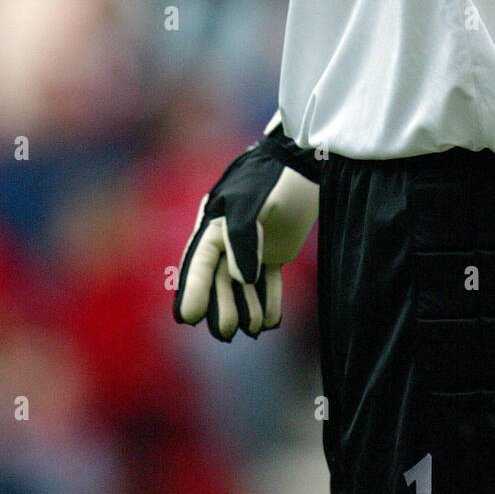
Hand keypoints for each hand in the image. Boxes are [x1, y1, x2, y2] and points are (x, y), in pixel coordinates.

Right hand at [174, 114, 320, 340]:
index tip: (188, 318)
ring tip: (254, 327)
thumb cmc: (273, 178)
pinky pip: (268, 281)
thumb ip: (241, 238)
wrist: (306, 161)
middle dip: (222, 306)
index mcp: (214, 224)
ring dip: (247, 307)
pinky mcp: (276, 250)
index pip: (199, 263)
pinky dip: (269, 300)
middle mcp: (229, 239)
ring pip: (244, 285)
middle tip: (227, 332)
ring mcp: (253, 246)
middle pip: (221, 280)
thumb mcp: (250, 201)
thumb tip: (242, 278)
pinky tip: (271, 321)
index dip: (193, 290)